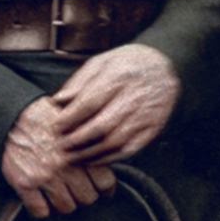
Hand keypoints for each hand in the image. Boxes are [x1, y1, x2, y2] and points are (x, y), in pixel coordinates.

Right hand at [1, 97, 115, 218]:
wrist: (11, 112)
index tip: (101, 189)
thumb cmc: (44, 114)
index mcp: (82, 148)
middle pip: (87, 198)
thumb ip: (91, 138)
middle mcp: (66, 165)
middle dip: (83, 195)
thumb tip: (106, 150)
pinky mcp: (24, 183)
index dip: (104, 188)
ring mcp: (45, 176)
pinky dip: (40, 208)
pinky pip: (40, 211)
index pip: (105, 183)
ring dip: (63, 202)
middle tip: (77, 189)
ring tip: (58, 193)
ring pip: (66, 207)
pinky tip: (40, 199)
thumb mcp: (75, 119)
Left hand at [51, 43, 180, 162]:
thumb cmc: (127, 63)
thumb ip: (78, 82)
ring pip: (115, 142)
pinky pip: (130, 149)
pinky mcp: (153, 129)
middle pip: (101, 125)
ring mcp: (146, 115)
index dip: (70, 117)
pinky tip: (94, 159)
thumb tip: (58, 101)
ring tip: (73, 157)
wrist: (164, 65)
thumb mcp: (100, 62)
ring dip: (90, 153)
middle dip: (77, 140)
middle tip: (60, 146)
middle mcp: (134, 97)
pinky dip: (109, 158)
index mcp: (118, 77)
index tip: (55, 126)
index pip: (89, 102)